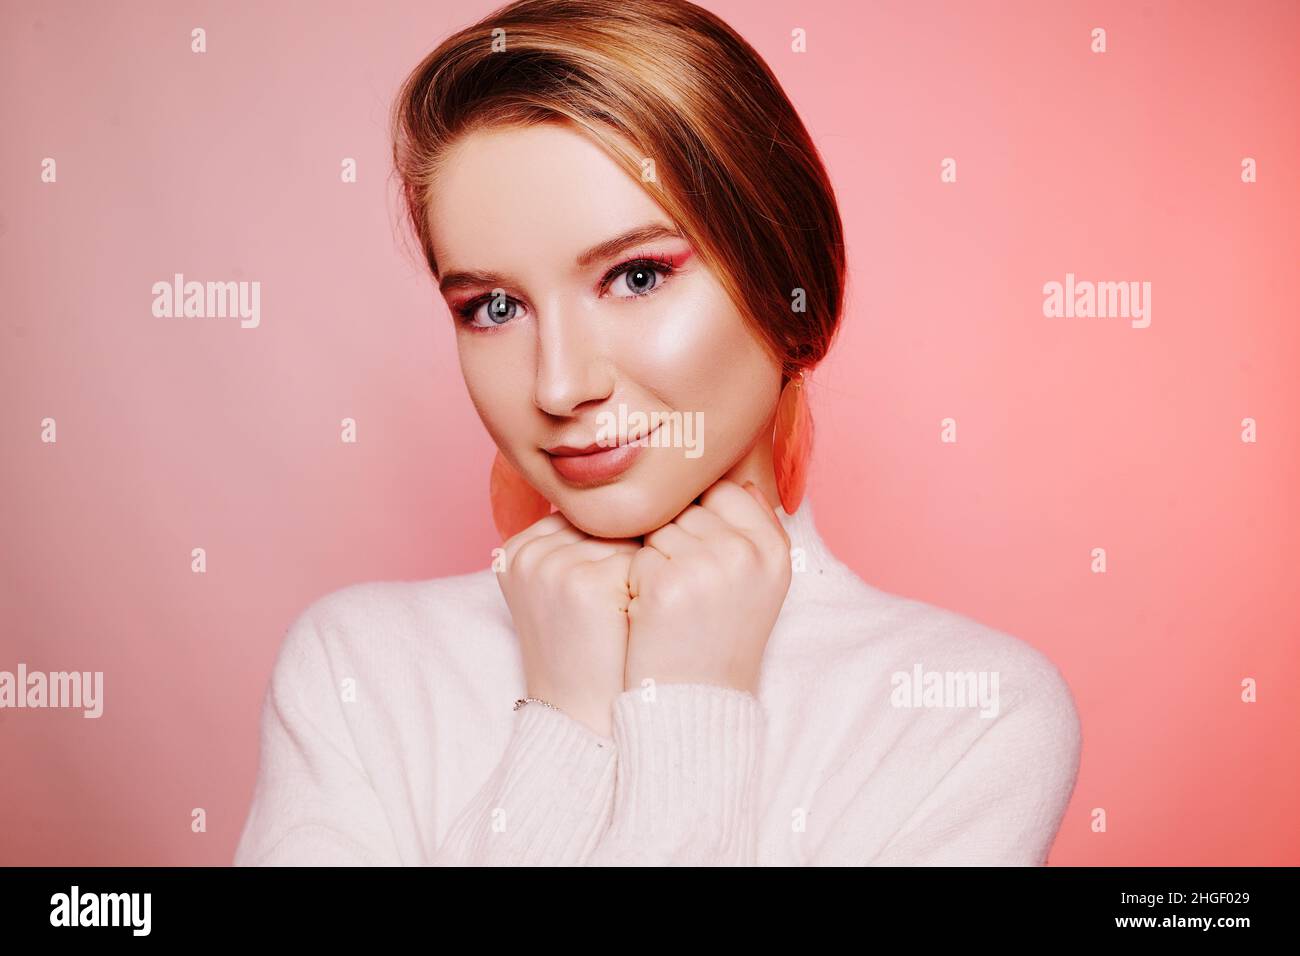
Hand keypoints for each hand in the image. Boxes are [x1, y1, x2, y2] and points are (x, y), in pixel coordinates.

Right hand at [496, 512, 637, 737]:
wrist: (585, 718)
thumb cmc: (587, 654)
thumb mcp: (569, 590)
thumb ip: (585, 544)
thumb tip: (647, 498)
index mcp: (517, 549)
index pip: (588, 518)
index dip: (616, 550)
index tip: (618, 590)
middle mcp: (528, 551)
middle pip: (608, 523)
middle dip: (631, 555)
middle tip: (629, 604)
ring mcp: (553, 565)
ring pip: (630, 538)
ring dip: (645, 571)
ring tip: (632, 617)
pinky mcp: (584, 583)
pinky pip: (643, 561)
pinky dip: (653, 588)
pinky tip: (639, 622)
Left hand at [624, 479, 791, 695]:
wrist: (695, 702)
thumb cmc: (720, 639)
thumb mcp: (759, 583)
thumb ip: (755, 528)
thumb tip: (742, 480)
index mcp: (773, 549)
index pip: (725, 491)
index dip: (701, 519)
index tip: (701, 556)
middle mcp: (746, 552)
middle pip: (687, 508)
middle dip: (675, 540)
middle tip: (685, 589)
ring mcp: (706, 565)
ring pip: (657, 528)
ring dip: (652, 559)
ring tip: (669, 602)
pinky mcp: (665, 582)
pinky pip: (634, 553)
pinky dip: (633, 580)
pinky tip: (649, 612)